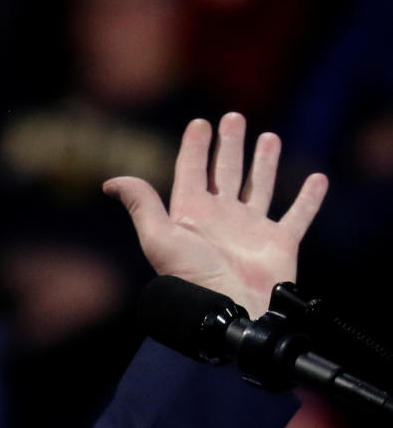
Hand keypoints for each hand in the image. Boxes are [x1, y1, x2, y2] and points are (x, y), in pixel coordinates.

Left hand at [103, 112, 328, 315]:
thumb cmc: (191, 276)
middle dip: (229, 145)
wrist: (229, 310)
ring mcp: (251, 229)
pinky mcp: (280, 243)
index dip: (195, 147)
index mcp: (192, 214)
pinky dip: (309, 198)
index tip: (199, 122)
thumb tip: (111, 182)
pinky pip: (298, 215)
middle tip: (233, 118)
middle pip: (226, 172)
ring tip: (269, 137)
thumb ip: (141, 205)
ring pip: (259, 186)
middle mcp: (221, 218)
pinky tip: (317, 178)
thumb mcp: (159, 237)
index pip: (192, 171)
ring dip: (265, 163)